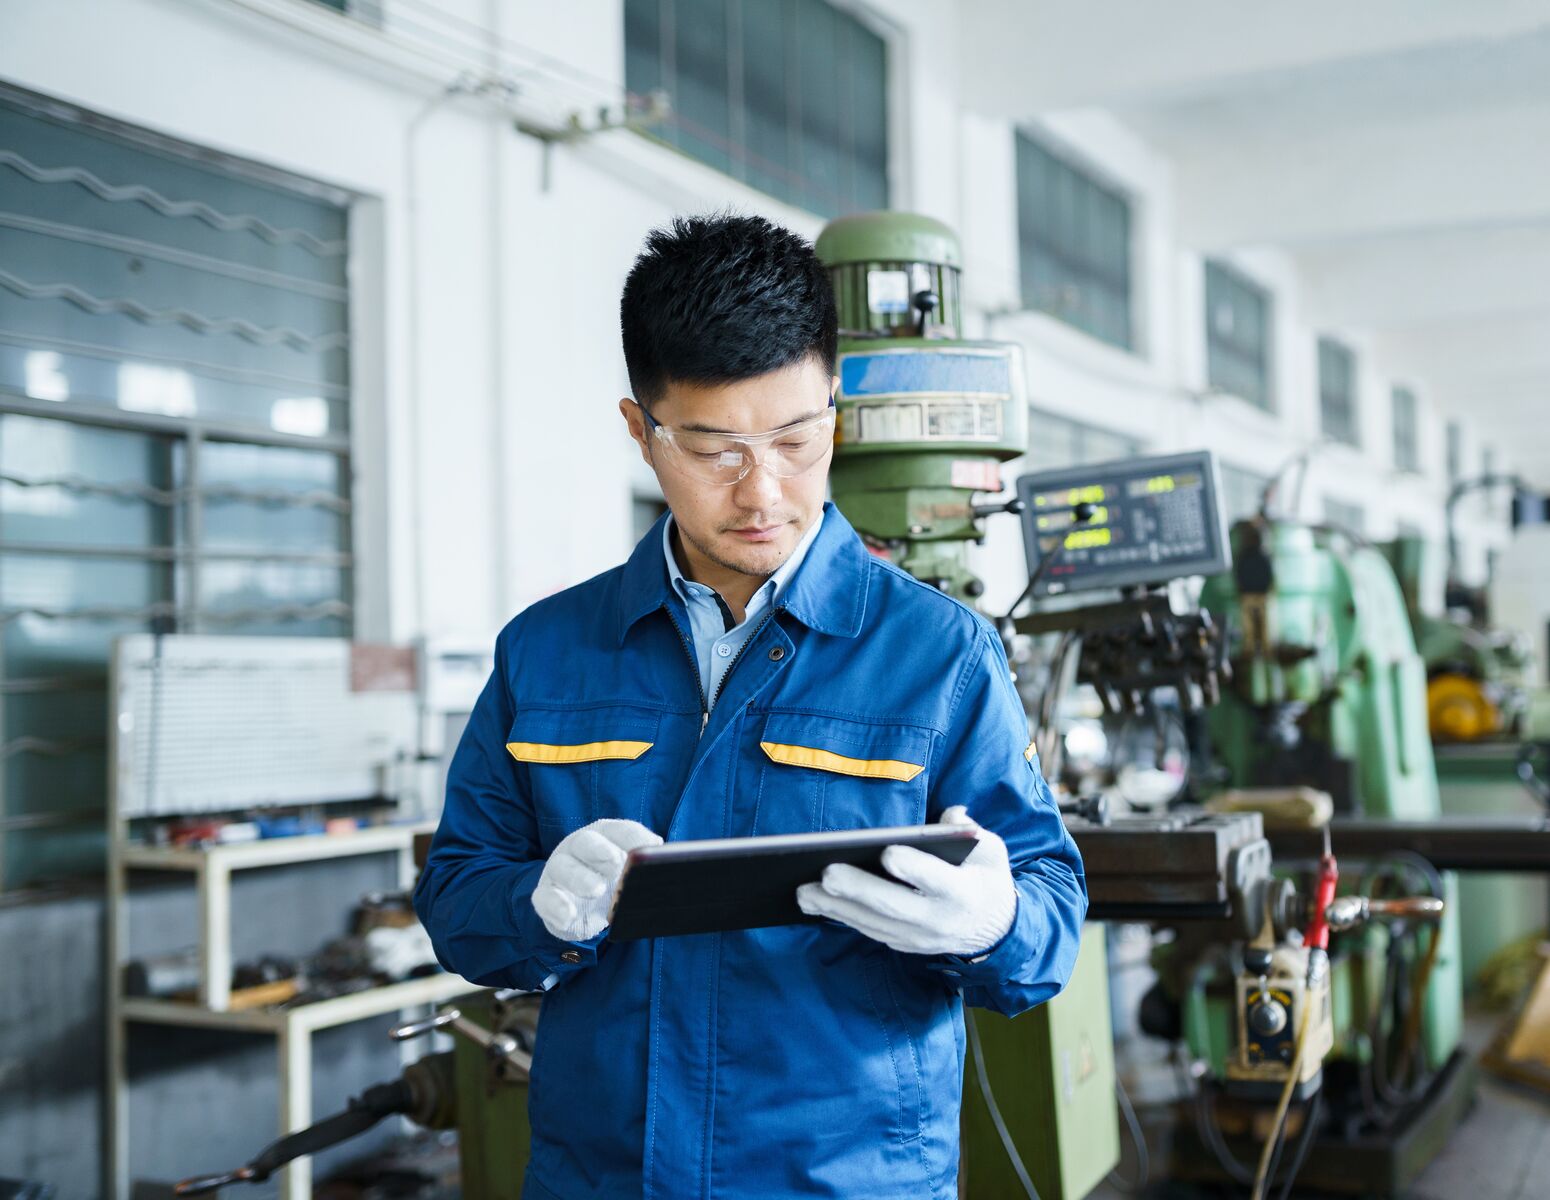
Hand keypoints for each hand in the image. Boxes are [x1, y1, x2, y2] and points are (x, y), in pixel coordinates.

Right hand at [532, 818, 661, 941]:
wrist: (576, 906)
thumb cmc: (610, 883)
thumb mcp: (630, 875)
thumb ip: (647, 870)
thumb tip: (671, 868)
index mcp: (603, 836)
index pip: (618, 830)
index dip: (633, 837)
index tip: (652, 846)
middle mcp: (578, 847)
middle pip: (586, 842)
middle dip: (602, 850)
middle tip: (618, 863)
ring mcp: (559, 870)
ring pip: (563, 867)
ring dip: (579, 877)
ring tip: (596, 890)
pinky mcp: (545, 895)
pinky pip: (545, 898)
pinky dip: (556, 906)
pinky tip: (568, 915)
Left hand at [795, 806, 1015, 956]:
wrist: (995, 931)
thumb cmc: (986, 879)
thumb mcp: (992, 851)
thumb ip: (970, 831)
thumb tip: (951, 814)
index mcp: (963, 893)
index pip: (937, 880)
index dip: (913, 868)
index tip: (888, 852)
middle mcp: (938, 920)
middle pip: (893, 906)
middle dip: (858, 890)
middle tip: (827, 872)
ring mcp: (918, 938)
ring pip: (872, 922)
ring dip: (835, 907)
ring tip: (803, 890)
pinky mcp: (902, 944)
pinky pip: (867, 930)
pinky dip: (840, 916)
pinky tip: (815, 901)